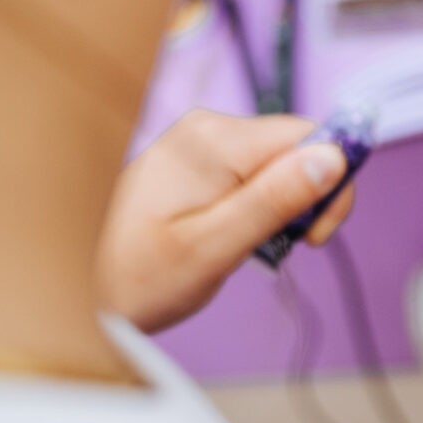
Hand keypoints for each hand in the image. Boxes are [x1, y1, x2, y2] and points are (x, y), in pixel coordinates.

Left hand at [97, 110, 354, 333]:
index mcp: (213, 141)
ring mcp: (199, 143)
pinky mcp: (197, 161)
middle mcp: (207, 129)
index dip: (329, 184)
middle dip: (305, 199)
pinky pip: (252, 173)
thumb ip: (274, 200)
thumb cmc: (143, 278)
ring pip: (277, 164)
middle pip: (295, 149)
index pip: (308, 137)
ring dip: (282, 207)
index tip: (314, 235)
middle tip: (284, 248)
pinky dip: (259, 206)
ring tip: (250, 247)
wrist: (90, 293)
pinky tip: (236, 235)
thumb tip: (332, 157)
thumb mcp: (216, 247)